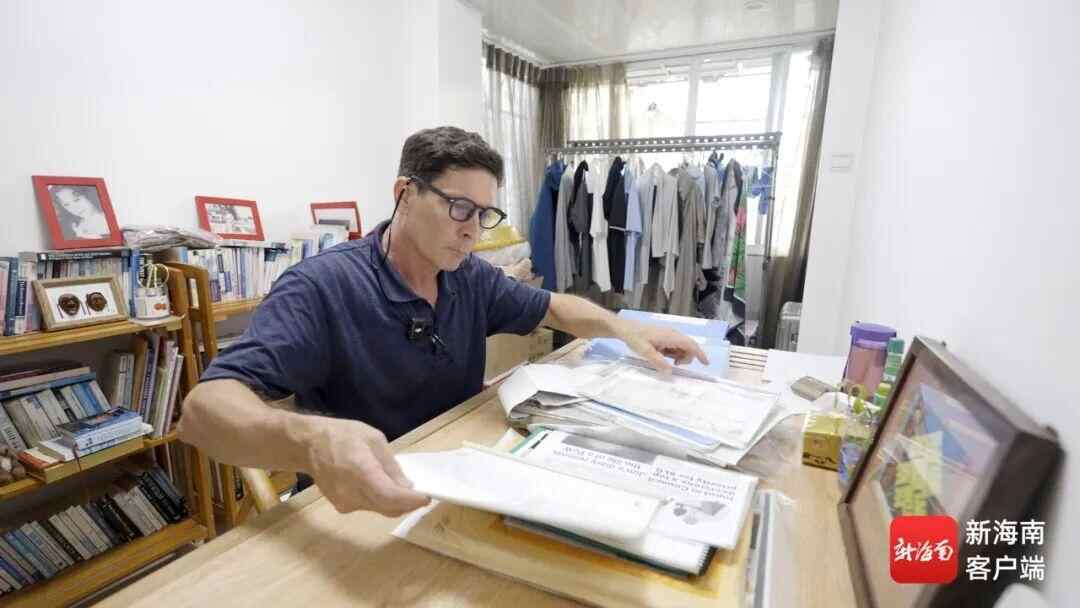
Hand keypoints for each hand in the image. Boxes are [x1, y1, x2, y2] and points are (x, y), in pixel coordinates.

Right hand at [306, 418, 429, 515]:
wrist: (308, 445)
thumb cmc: (342, 435)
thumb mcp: (372, 438)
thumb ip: (390, 464)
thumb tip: (407, 485)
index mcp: (361, 471)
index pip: (391, 496)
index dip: (411, 500)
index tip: (426, 497)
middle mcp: (352, 493)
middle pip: (388, 508)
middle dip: (408, 504)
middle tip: (421, 494)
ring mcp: (345, 503)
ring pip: (380, 510)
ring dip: (395, 503)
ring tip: (402, 488)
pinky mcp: (341, 507)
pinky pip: (369, 507)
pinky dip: (380, 501)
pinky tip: (382, 488)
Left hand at [614, 320, 708, 375]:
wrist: (625, 328)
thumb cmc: (635, 338)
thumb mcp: (645, 352)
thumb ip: (658, 362)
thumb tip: (671, 372)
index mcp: (671, 336)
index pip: (691, 345)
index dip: (700, 354)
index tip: (706, 364)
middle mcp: (672, 334)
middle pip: (688, 347)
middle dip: (686, 358)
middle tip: (675, 365)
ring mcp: (668, 335)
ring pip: (681, 347)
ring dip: (678, 356)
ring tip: (665, 360)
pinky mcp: (664, 337)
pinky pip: (674, 346)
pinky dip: (672, 353)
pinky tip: (662, 356)